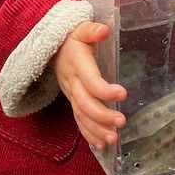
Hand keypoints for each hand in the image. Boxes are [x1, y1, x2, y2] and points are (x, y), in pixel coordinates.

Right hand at [53, 21, 127, 149]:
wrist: (52, 49)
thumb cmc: (72, 38)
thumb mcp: (80, 29)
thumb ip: (91, 29)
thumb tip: (104, 30)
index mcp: (77, 65)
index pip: (91, 81)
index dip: (105, 90)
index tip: (123, 94)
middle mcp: (73, 83)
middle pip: (85, 104)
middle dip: (102, 116)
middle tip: (121, 122)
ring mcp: (71, 95)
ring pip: (82, 117)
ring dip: (97, 130)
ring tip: (113, 139)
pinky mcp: (72, 103)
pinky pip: (79, 121)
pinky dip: (89, 134)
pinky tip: (102, 144)